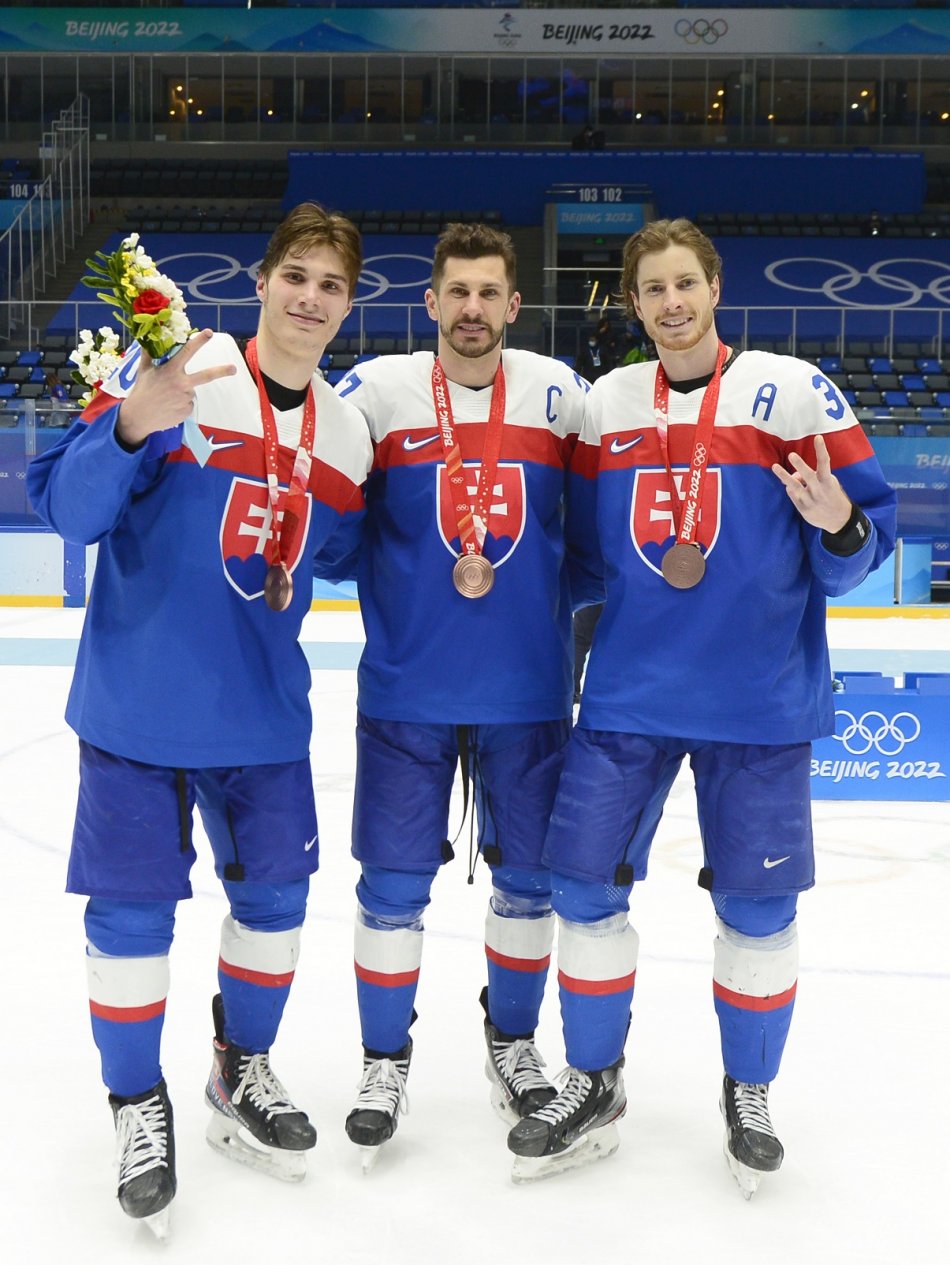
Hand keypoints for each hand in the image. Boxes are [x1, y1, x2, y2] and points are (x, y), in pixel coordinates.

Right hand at [116, 329, 235, 447]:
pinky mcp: (187, 411)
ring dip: (181, 392)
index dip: (199, 341)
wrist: (138, 417)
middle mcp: (182, 383)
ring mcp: (186, 398)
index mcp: (171, 370)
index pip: (188, 352)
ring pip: (190, 391)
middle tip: (234, 368)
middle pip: (207, 375)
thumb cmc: (141, 392)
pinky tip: (168, 407)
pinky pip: (187, 405)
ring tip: (166, 398)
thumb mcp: (143, 371)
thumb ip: (149, 355)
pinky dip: (180, 405)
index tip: (209, 333)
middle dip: (222, 371)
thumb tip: (147, 341)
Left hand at [771, 434, 851, 532]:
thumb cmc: (831, 495)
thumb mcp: (828, 483)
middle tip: (792, 455)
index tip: (818, 437)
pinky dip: (791, 489)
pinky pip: (792, 494)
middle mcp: (819, 490)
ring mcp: (810, 500)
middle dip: (800, 465)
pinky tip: (794, 488)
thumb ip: (812, 476)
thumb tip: (794, 475)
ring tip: (774, 466)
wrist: (839, 520)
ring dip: (784, 476)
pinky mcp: (803, 509)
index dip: (821, 450)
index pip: (825, 462)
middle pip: (808, 476)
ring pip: (795, 487)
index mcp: (828, 481)